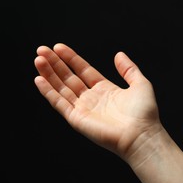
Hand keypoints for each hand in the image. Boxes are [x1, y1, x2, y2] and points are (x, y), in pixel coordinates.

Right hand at [34, 43, 161, 158]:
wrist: (141, 136)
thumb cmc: (144, 114)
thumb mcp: (140, 84)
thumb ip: (129, 69)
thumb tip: (119, 54)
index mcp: (104, 89)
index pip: (82, 69)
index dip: (70, 58)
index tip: (58, 47)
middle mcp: (91, 98)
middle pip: (68, 77)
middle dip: (54, 63)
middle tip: (42, 50)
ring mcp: (82, 108)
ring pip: (60, 87)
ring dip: (48, 74)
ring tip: (38, 59)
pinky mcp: (76, 119)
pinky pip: (59, 103)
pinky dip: (48, 92)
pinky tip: (39, 79)